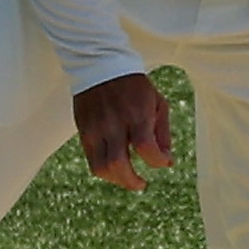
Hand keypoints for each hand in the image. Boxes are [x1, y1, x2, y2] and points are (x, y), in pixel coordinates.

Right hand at [72, 72, 173, 192]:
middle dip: (132, 181)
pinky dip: (104, 169)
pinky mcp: (82, 130)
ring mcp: (95, 128)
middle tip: (142, 184)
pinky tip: (115, 166)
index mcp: (136, 113)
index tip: (164, 162)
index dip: (157, 161)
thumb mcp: (157, 103)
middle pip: (118, 165)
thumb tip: (166, 161)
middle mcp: (113, 123)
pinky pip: (91, 159)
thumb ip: (163, 133)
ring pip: (100, 167)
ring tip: (127, 177)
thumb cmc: (134, 86)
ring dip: (116, 179)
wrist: (100, 64)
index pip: (145, 147)